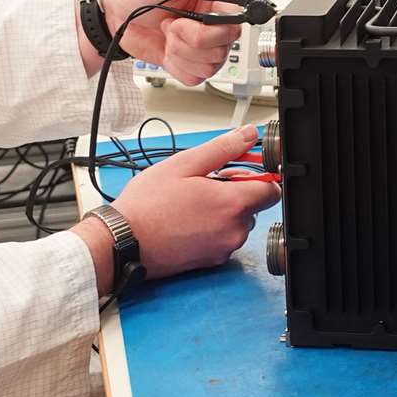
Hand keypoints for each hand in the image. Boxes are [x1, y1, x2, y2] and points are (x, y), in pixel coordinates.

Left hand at [91, 0, 244, 84]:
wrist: (115, 13)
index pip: (234, 22)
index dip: (210, 29)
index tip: (182, 21)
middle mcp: (216, 23)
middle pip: (223, 48)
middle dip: (189, 41)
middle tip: (170, 24)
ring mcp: (206, 46)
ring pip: (210, 66)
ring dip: (181, 53)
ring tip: (168, 34)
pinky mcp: (192, 63)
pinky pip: (196, 78)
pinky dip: (177, 67)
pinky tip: (168, 50)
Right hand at [110, 126, 281, 279]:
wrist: (124, 242)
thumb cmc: (148, 204)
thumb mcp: (184, 164)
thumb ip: (223, 148)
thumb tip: (248, 135)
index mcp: (233, 204)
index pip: (272, 190)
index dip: (259, 177)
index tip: (241, 172)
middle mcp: (234, 231)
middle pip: (252, 206)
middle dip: (234, 193)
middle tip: (204, 185)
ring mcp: (223, 249)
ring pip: (237, 223)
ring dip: (222, 211)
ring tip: (191, 203)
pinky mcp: (211, 262)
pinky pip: (223, 239)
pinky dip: (212, 229)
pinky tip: (188, 220)